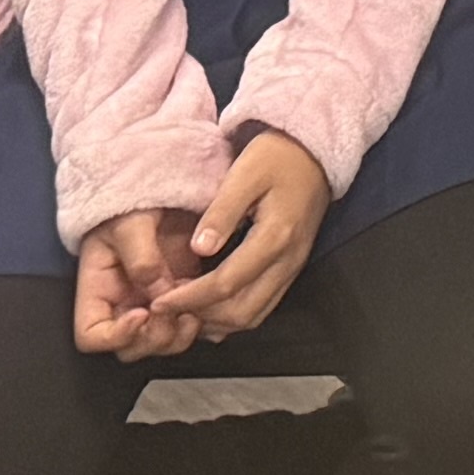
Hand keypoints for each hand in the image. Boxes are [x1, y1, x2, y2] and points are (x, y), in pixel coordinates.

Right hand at [73, 210, 205, 359]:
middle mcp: (123, 306)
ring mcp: (153, 305)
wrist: (161, 192)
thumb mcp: (131, 223)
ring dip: (180, 333)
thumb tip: (155, 288)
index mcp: (98, 292)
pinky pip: (188, 325)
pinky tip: (209, 299)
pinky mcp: (181, 297)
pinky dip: (202, 321)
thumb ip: (141, 256)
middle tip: (174, 311)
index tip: (141, 314)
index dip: (116, 336)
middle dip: (155, 337)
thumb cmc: (133, 204)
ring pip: (162, 342)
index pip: (91, 337)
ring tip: (194, 305)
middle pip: (131, 348)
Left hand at [156, 129, 333, 339]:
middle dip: (200, 316)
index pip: (227, 284)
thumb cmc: (276, 157)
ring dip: (215, 321)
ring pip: (252, 316)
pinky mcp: (290, 269)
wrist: (315, 153)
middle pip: (241, 312)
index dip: (189, 298)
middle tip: (167, 308)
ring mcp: (291, 268)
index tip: (159, 302)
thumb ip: (222, 212)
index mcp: (275, 237)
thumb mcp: (245, 173)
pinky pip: (260, 308)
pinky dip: (231, 316)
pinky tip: (207, 306)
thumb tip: (199, 249)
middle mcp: (287, 261)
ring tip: (182, 309)